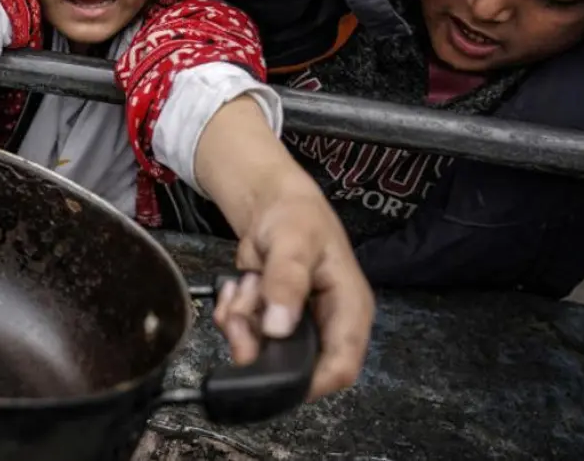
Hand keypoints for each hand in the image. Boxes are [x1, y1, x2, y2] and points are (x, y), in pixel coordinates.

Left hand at [212, 178, 373, 400]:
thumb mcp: (294, 242)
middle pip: (295, 363)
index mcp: (350, 310)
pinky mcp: (271, 318)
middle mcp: (326, 324)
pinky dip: (233, 314)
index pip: (341, 366)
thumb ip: (286, 282)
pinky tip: (238, 287)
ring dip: (243, 322)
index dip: (312, 382)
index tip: (273, 378)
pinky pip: (246, 333)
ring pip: (263, 348)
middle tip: (239, 317)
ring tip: (244, 287)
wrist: (272, 202)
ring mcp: (296, 323)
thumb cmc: (296, 216)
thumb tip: (278, 328)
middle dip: (260, 343)